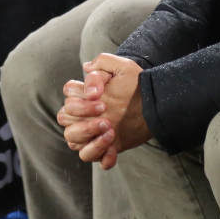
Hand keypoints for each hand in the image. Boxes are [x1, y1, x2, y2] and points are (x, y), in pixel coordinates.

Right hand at [58, 53, 149, 168]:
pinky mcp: (103, 146)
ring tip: (110, 133)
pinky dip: (100, 155)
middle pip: (65, 119)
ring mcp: (92, 131)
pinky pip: (89, 156)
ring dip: (89, 139)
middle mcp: (84, 114)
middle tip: (106, 119)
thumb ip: (102, 62)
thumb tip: (86, 69)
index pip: (68, 96)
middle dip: (84, 121)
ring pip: (73, 141)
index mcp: (85, 94)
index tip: (100, 98)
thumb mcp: (123, 67)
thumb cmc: (137, 85)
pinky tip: (113, 150)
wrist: (155, 105)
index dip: (80, 99)